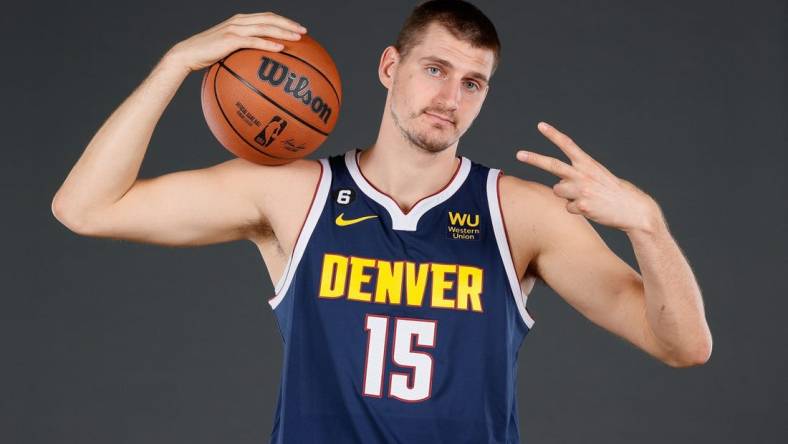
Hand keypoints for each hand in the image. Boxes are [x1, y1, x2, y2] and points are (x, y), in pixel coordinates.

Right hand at [164, 12, 307, 71]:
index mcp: (240, 21)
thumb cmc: (208, 56)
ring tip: (297, 38)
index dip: (283, 20)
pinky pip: (253, 40)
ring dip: (283, 31)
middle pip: (269, 18)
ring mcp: (234, 29)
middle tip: (304, 31)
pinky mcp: (229, 40)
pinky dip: (268, 43)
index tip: (298, 28)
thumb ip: (243, 51)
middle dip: (288, 24)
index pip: (266, 16)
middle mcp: (239, 21)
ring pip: (264, 27)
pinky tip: (280, 48)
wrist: (187, 55)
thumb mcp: (228, 51)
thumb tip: (258, 65)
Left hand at [516, 122, 660, 232]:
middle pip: (553, 165)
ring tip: (585, 198)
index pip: (568, 145)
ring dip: (566, 195)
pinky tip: (591, 209)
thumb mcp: (598, 177)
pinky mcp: (582, 206)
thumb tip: (557, 185)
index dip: (554, 135)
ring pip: (557, 191)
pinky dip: (576, 210)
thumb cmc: (614, 193)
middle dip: (534, 159)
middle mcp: (583, 175)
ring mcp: (582, 191)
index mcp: (589, 165)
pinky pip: (568, 208)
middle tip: (519, 154)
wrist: (634, 210)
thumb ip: (578, 177)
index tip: (541, 125)